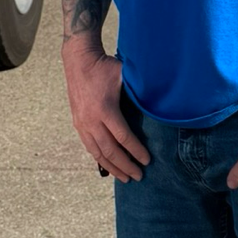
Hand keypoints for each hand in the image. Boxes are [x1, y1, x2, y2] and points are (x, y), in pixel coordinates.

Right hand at [61, 43, 149, 181]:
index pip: (123, 137)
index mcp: (106, 109)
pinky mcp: (77, 123)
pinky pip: (89, 146)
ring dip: (112, 167)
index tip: (147, 160)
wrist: (79, 60)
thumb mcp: (124, 75)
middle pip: (110, 150)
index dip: (136, 151)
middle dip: (126, 166)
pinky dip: (100, 158)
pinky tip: (108, 165)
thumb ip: (139, 89)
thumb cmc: (104, 66)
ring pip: (98, 153)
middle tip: (139, 176)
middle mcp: (92, 120)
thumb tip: (160, 100)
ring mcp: (82, 123)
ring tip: (125, 178)